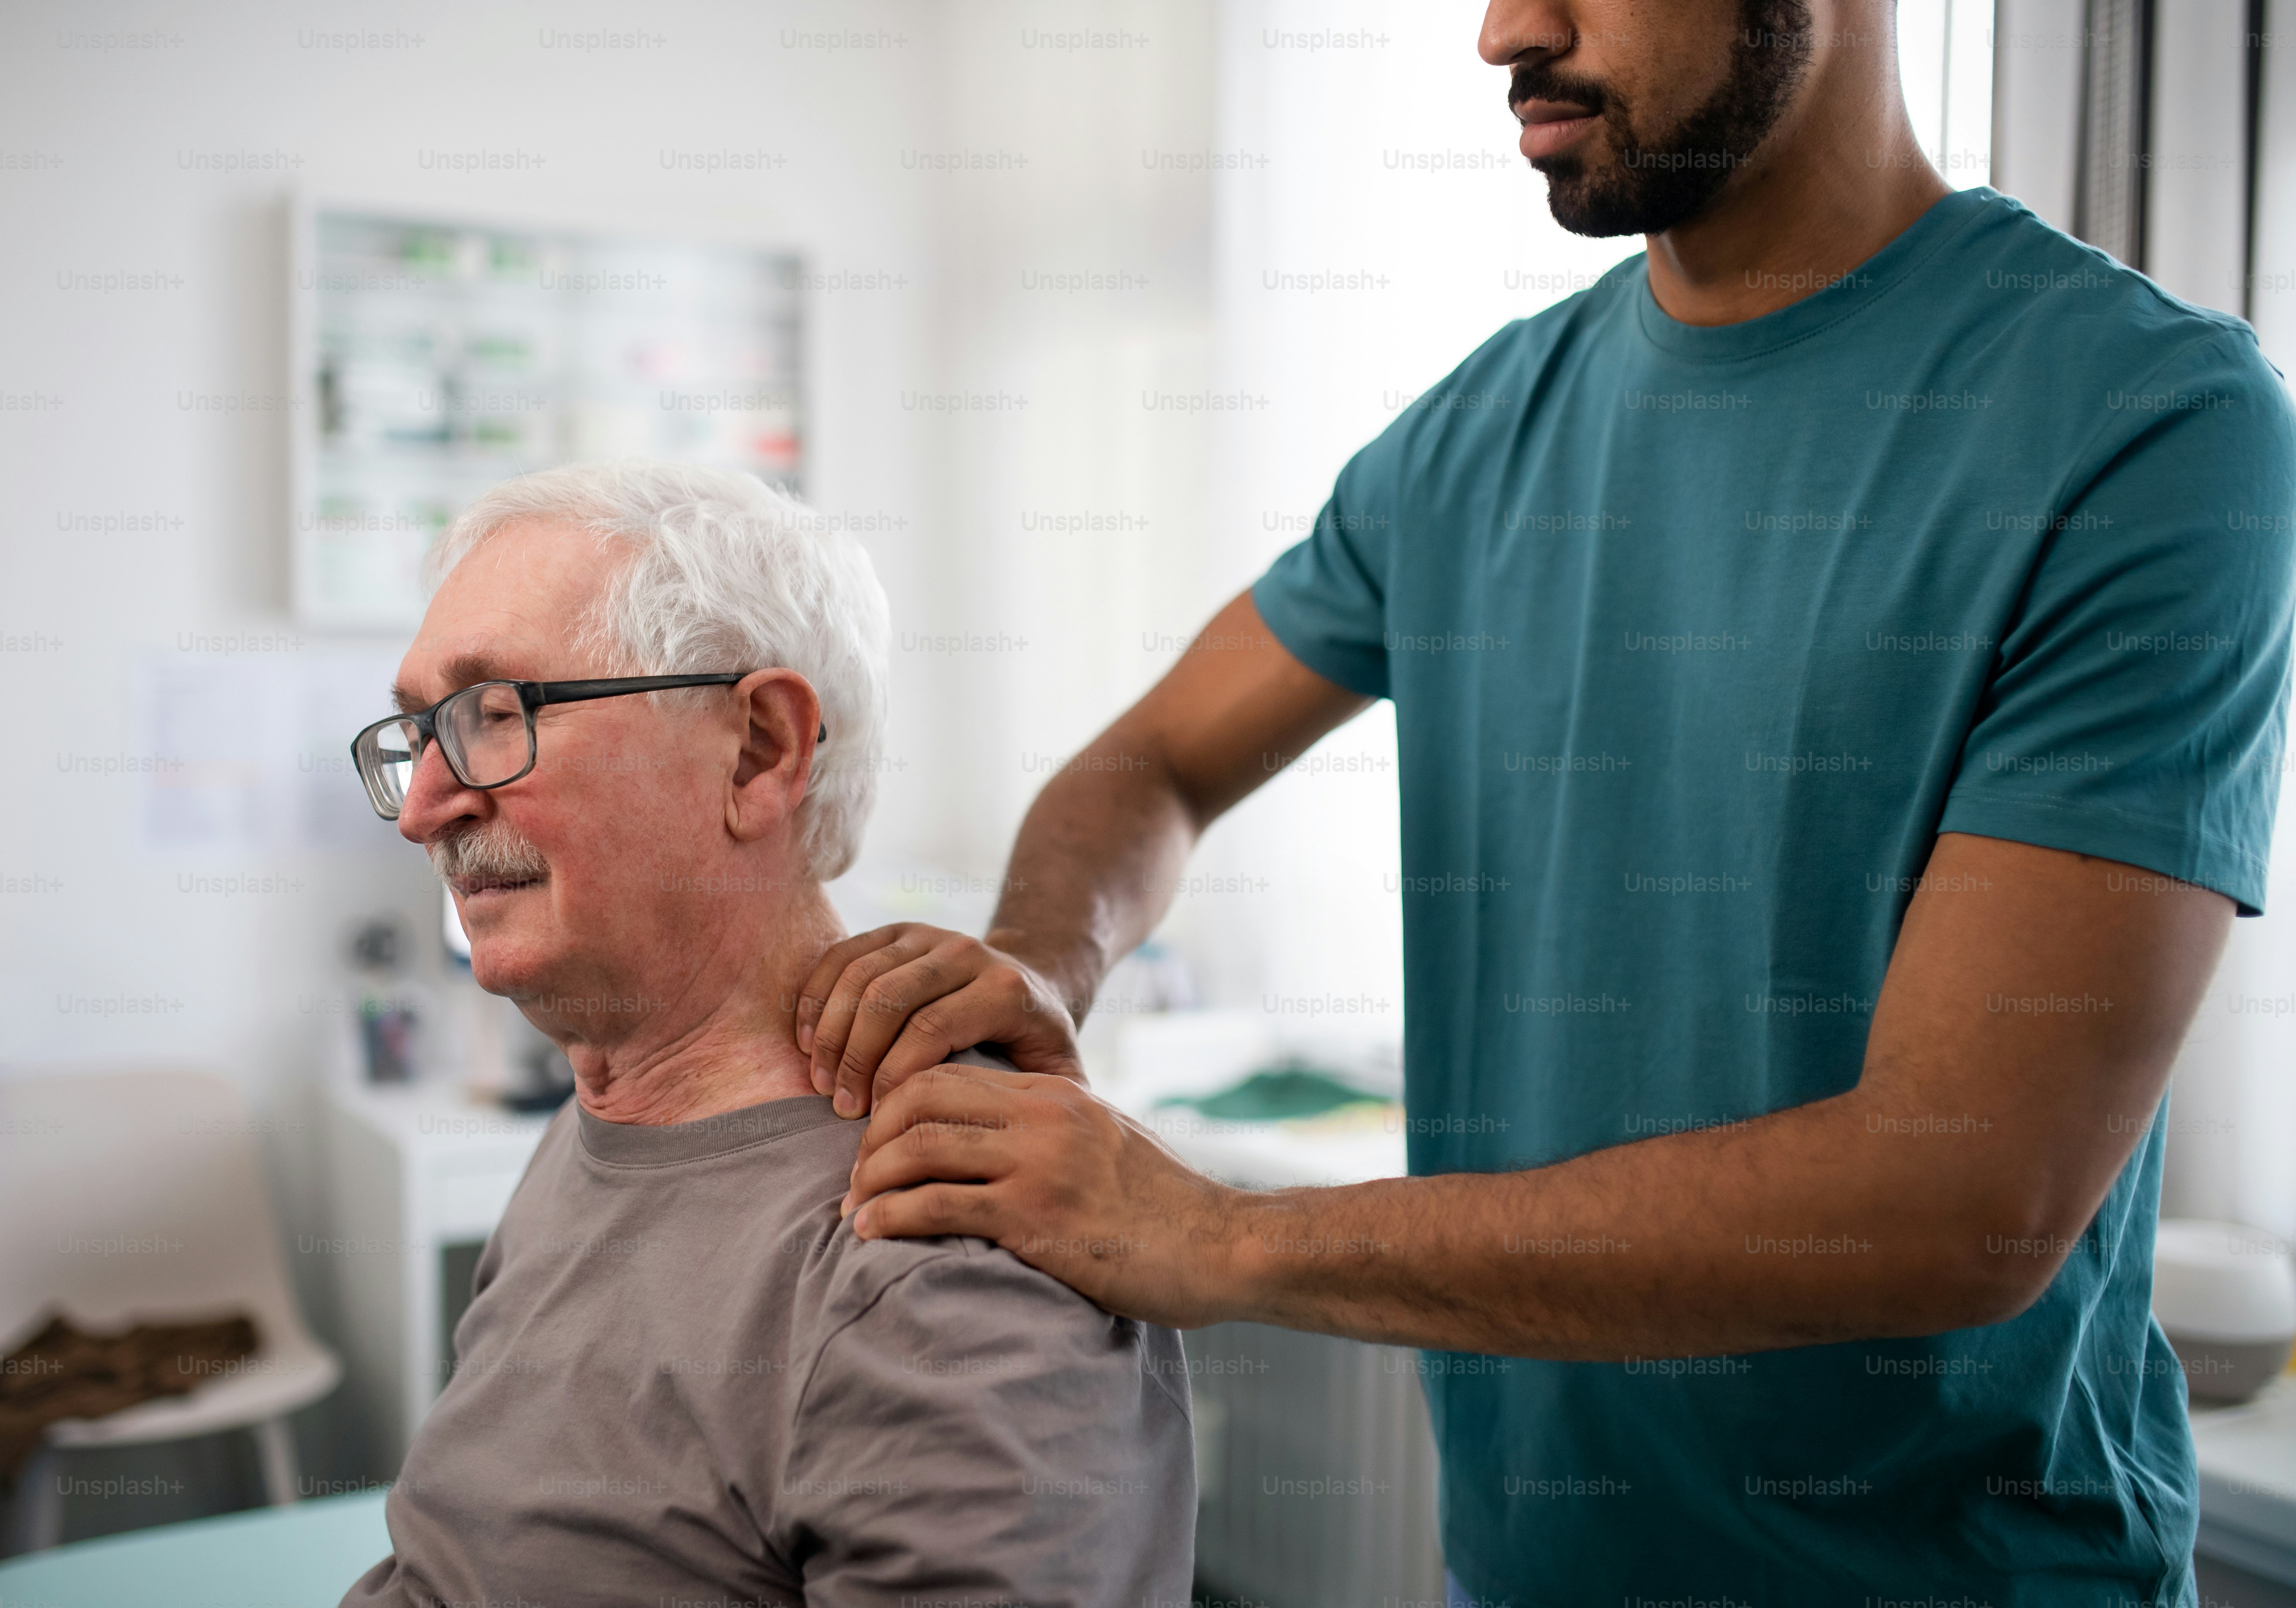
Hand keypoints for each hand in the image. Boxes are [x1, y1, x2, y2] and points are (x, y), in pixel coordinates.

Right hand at [795, 924, 1084, 1117]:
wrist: (1034, 986)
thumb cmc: (1037, 1048)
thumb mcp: (1058, 1076)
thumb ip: (1044, 1109)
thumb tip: (1011, 1159)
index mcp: (1004, 990)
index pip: (932, 1029)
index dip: (894, 1077)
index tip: (875, 1120)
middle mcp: (967, 952)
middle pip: (888, 1000)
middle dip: (854, 1058)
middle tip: (840, 1107)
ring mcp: (929, 935)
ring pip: (860, 976)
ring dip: (830, 1032)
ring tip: (821, 1082)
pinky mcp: (898, 930)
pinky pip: (842, 954)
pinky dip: (816, 997)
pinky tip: (806, 1042)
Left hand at [840, 1061, 1246, 1328]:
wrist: (1221, 1245)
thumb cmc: (1164, 1207)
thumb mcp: (1106, 1142)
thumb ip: (1053, 1132)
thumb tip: (995, 1144)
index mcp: (1055, 1094)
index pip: (946, 1073)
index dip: (894, 1103)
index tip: (876, 1144)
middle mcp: (1042, 1118)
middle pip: (919, 1098)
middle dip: (870, 1138)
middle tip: (855, 1178)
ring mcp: (1038, 1165)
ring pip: (918, 1149)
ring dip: (870, 1181)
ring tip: (853, 1211)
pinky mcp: (1035, 1219)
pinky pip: (938, 1207)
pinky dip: (892, 1218)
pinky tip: (872, 1233)